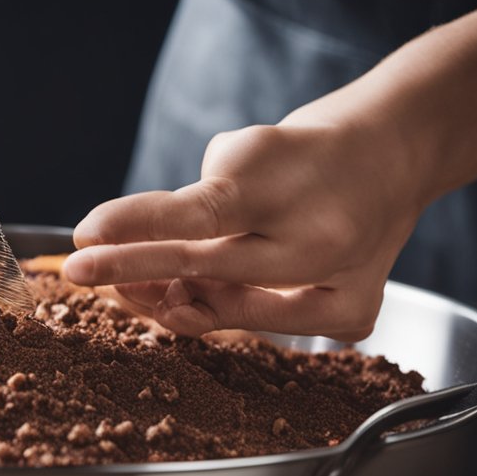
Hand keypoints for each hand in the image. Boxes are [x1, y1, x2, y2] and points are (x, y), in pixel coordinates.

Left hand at [63, 119, 426, 341]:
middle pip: (208, 269)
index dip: (134, 228)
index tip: (83, 237)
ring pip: (235, 312)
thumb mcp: (248, 150)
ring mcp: (340, 280)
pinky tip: (190, 300)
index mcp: (288, 181)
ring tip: (133, 288)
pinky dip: (229, 311)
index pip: (198, 213)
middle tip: (79, 272)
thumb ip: (199, 206)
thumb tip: (144, 267)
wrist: (397, 152)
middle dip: (132, 272)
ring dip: (175, 301)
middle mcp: (318, 236)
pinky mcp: (354, 312)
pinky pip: (270, 325)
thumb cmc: (305, 152)